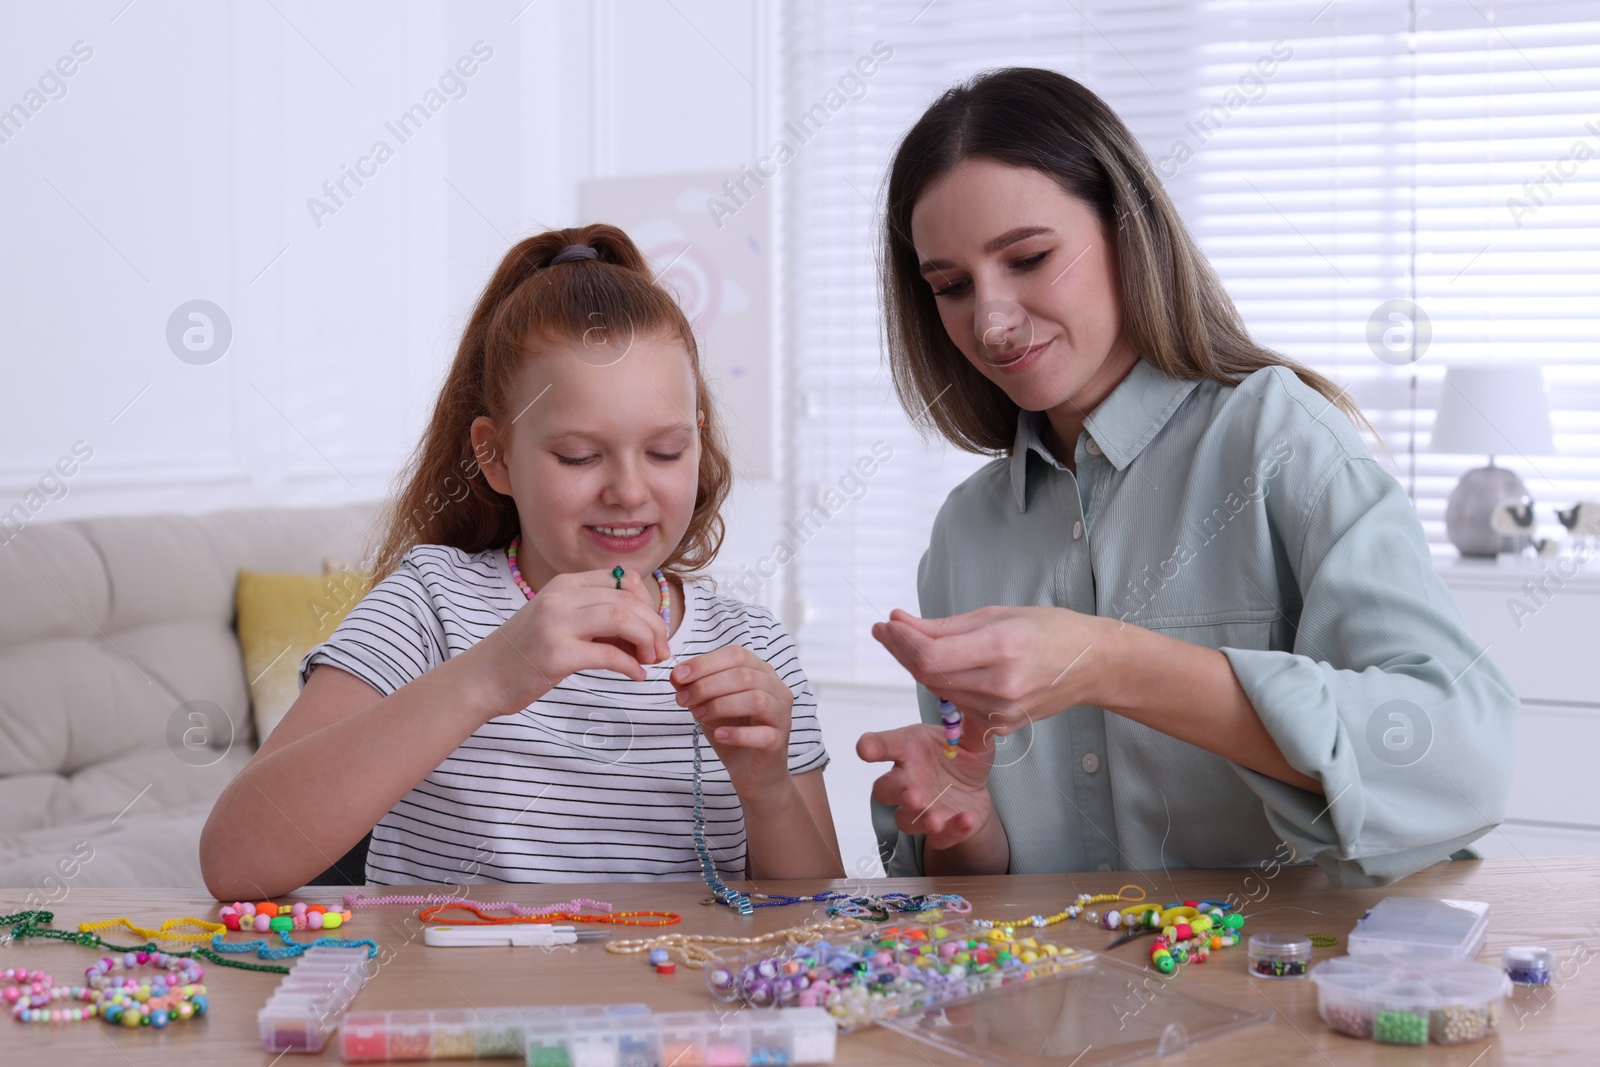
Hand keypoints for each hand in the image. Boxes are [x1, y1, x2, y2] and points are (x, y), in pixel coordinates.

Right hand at [469, 568, 670, 716]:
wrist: (482, 677)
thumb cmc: (526, 652)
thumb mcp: (560, 620)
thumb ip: (598, 618)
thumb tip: (648, 630)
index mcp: (565, 584)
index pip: (624, 579)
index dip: (649, 603)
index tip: (655, 628)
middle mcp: (561, 597)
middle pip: (628, 600)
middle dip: (655, 625)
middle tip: (661, 649)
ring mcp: (557, 624)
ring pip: (623, 620)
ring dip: (647, 641)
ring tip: (651, 660)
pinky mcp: (556, 655)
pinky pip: (609, 655)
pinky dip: (631, 666)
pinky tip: (636, 676)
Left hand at [671, 646, 794, 795]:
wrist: (752, 773)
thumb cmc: (733, 732)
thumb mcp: (709, 706)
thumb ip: (696, 688)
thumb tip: (676, 675)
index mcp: (762, 672)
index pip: (737, 655)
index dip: (706, 662)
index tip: (678, 675)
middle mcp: (777, 689)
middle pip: (744, 675)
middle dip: (707, 685)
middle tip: (683, 699)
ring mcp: (781, 715)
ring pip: (756, 699)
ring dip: (721, 705)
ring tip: (698, 715)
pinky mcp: (779, 742)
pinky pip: (762, 733)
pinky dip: (737, 733)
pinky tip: (719, 735)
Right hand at [857, 724, 994, 849]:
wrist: (975, 789)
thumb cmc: (960, 756)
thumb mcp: (972, 739)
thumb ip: (973, 728)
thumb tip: (982, 711)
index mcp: (909, 749)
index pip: (883, 745)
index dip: (872, 747)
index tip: (865, 749)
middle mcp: (907, 780)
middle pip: (885, 790)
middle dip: (897, 792)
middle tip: (912, 794)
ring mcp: (920, 809)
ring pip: (906, 819)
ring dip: (921, 819)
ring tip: (936, 818)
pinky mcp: (939, 832)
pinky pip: (940, 838)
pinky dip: (952, 831)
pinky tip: (966, 819)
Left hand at [870, 606, 1108, 736]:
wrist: (1092, 664)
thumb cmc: (1048, 630)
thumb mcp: (996, 614)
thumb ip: (943, 626)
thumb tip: (898, 622)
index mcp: (1001, 648)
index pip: (930, 656)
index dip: (901, 642)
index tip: (885, 624)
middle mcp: (1000, 684)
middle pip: (930, 676)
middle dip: (903, 651)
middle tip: (888, 630)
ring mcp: (1002, 710)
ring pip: (941, 692)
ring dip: (920, 668)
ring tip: (910, 643)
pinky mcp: (1003, 725)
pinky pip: (959, 705)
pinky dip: (946, 685)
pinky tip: (944, 666)